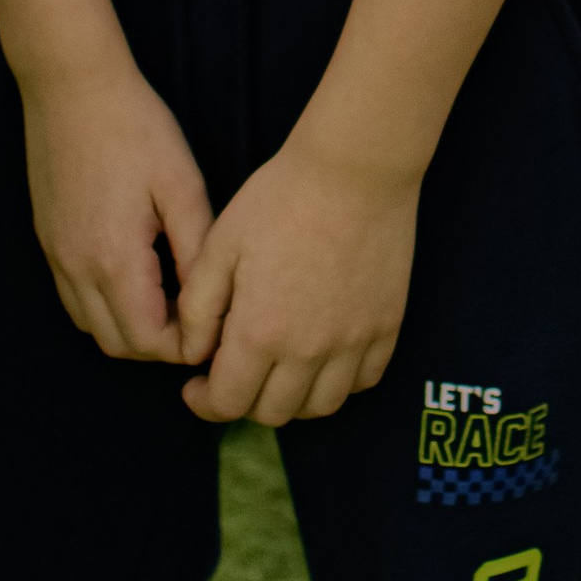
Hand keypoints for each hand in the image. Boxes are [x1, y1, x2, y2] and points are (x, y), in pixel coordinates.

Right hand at [20, 59, 213, 363]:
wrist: (72, 87)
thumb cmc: (137, 128)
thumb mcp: (182, 186)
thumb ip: (196, 251)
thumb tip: (210, 305)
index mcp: (114, 258)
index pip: (147, 341)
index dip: (185, 345)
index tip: (215, 323)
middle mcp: (76, 268)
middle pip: (118, 344)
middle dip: (160, 344)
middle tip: (198, 315)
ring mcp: (56, 257)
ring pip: (92, 326)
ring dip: (131, 328)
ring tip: (172, 297)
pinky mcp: (48, 242)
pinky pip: (74, 299)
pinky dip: (106, 306)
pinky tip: (138, 276)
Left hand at [175, 135, 419, 427]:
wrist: (355, 169)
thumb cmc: (280, 198)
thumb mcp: (220, 246)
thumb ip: (198, 310)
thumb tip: (194, 356)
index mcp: (260, 332)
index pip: (228, 402)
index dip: (204, 403)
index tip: (196, 385)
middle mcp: (309, 351)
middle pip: (274, 412)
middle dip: (244, 401)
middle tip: (234, 372)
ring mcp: (355, 342)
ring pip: (321, 406)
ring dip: (292, 400)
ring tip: (278, 371)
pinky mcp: (387, 326)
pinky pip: (365, 380)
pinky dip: (340, 381)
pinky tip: (323, 358)